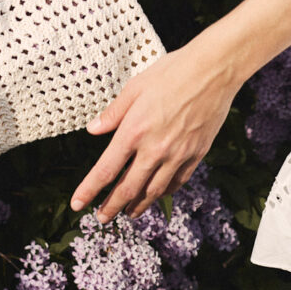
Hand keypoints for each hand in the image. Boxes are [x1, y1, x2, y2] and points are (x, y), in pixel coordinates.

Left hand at [69, 27, 243, 222]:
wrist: (213, 71)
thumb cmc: (172, 72)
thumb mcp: (135, 87)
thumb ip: (113, 113)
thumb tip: (93, 129)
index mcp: (134, 131)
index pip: (106, 170)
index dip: (89, 190)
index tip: (77, 204)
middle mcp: (155, 149)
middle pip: (128, 189)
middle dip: (111, 207)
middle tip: (101, 218)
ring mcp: (177, 155)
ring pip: (154, 192)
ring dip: (137, 206)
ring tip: (127, 213)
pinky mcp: (196, 155)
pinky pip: (176, 183)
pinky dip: (163, 193)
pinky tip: (156, 195)